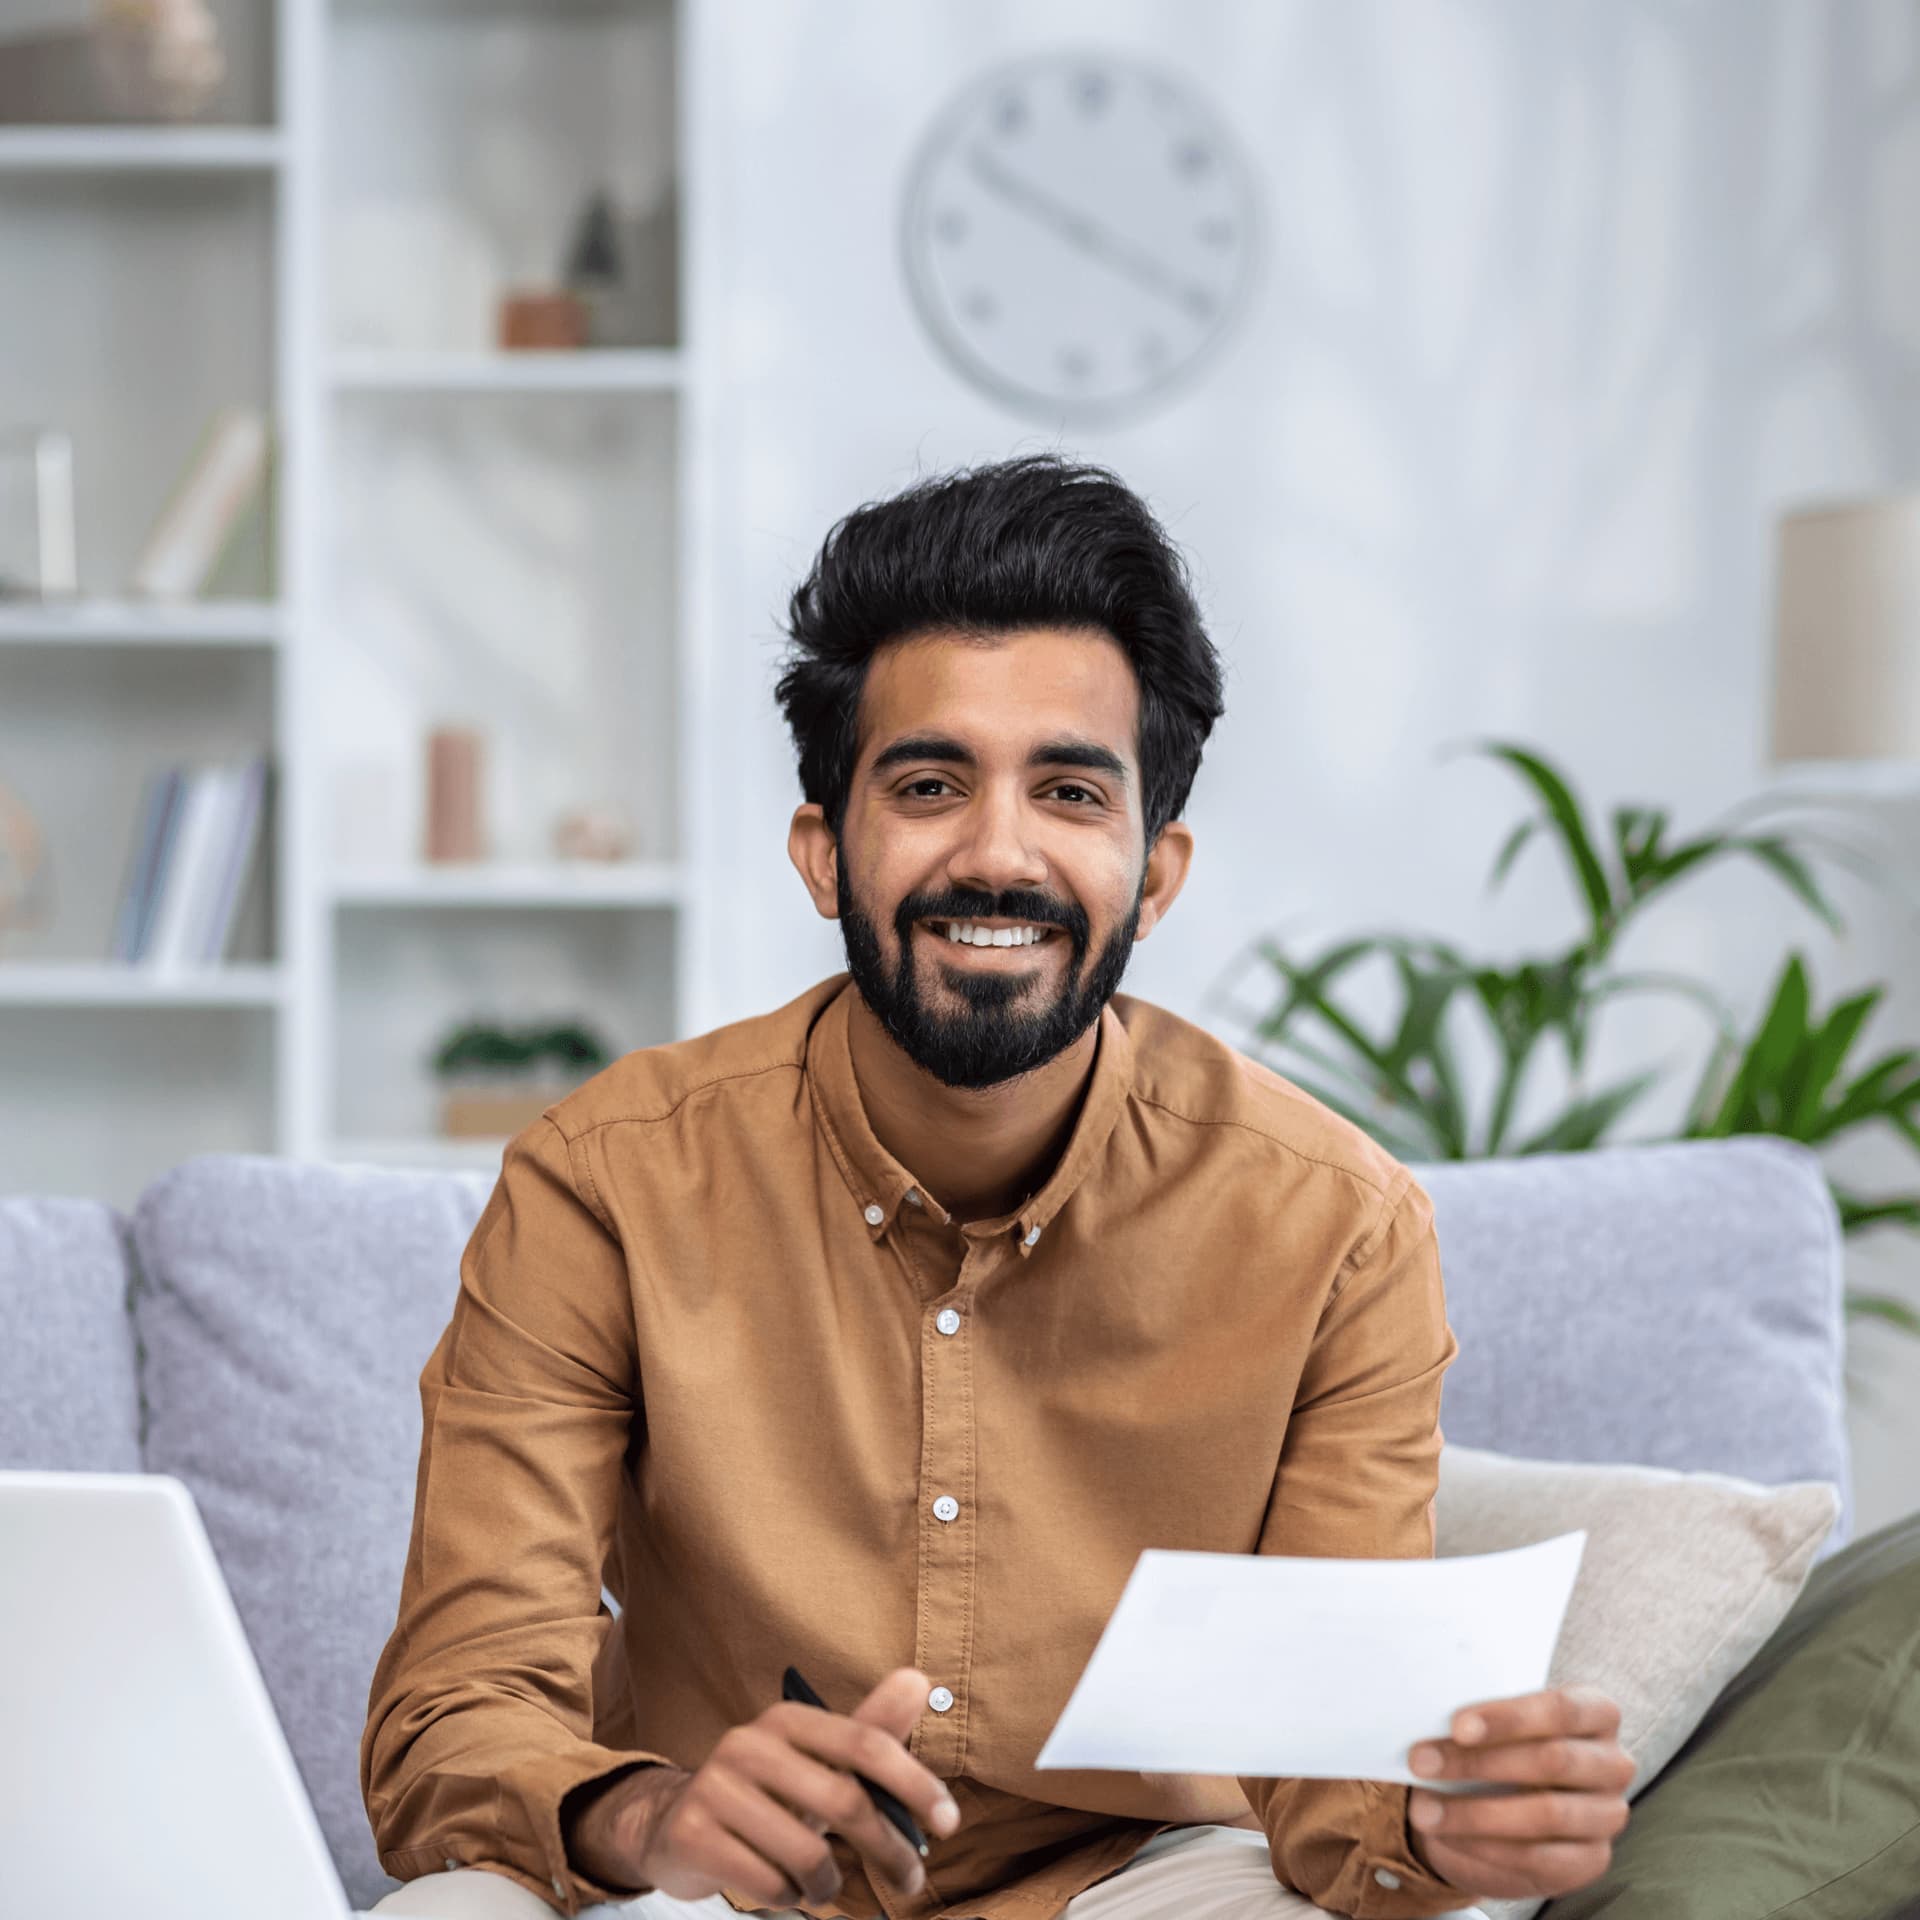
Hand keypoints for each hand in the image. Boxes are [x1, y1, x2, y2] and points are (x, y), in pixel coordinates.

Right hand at [578, 1667, 961, 1909]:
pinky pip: (767, 1884)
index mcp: (787, 1719)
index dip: (914, 1781)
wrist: (674, 1827)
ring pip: (807, 1855)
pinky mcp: (691, 1834)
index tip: (949, 1823)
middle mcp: (748, 1743)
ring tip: (824, 1888)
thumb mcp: (819, 1763)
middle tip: (911, 1880)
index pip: (864, 1742)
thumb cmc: (768, 1796)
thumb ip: (870, 1729)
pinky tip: (781, 1889)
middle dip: (889, 1849)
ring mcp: (715, 1787)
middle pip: (844, 1801)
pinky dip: (787, 1898)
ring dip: (829, 1886)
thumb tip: (920, 1681)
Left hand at [1402, 1685, 1632, 1900]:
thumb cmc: (1503, 1743)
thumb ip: (1480, 1716)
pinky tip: (1451, 1837)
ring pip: (1546, 1814)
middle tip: (1421, 1761)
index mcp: (1596, 1712)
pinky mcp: (1590, 1860)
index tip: (1457, 1726)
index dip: (1509, 1718)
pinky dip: (1487, 1847)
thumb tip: (1425, 1717)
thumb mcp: (1498, 1721)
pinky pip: (1539, 1857)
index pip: (1562, 1709)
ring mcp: (1607, 1816)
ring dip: (1475, 1813)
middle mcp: (1613, 1763)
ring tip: (1425, 1810)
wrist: (1515, 1803)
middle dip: (1478, 1762)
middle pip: (1553, 1760)